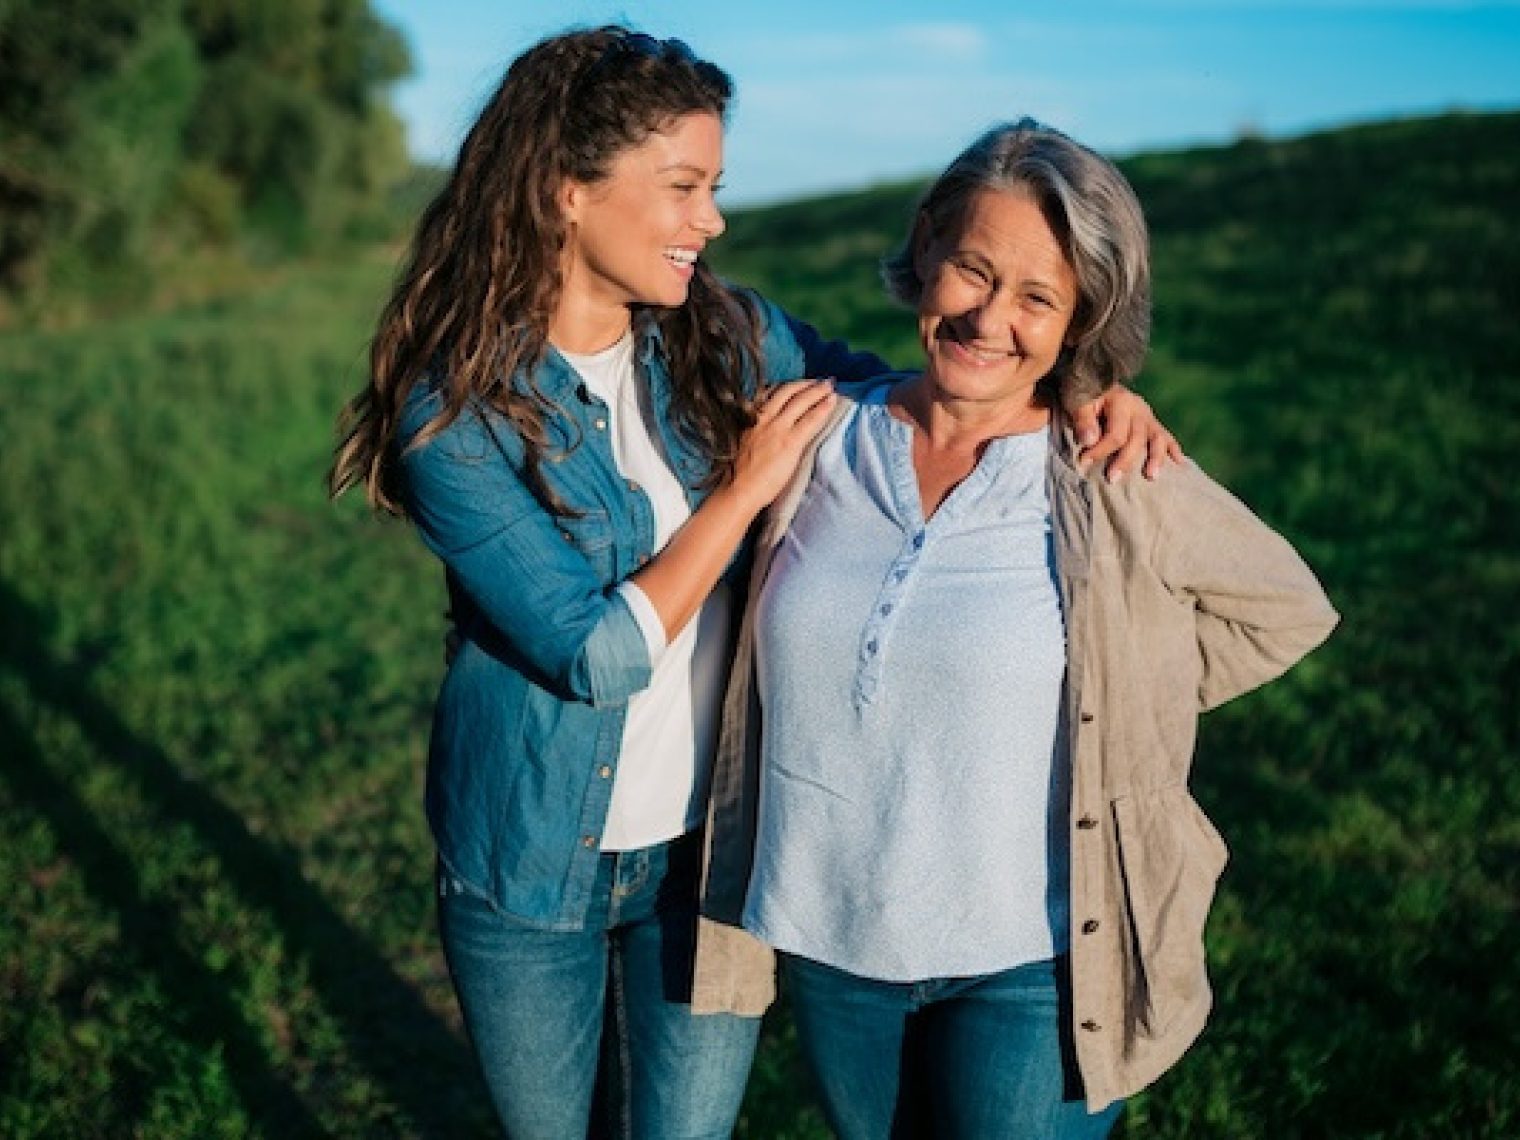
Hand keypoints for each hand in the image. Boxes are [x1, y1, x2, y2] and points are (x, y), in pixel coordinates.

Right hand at [728, 380, 837, 511]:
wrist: (740, 490)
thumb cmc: (739, 475)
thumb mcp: (742, 443)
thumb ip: (754, 430)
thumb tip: (765, 429)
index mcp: (751, 419)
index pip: (770, 394)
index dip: (787, 387)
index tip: (796, 384)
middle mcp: (764, 418)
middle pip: (787, 392)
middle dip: (805, 384)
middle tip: (820, 381)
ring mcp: (778, 429)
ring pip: (801, 401)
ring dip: (817, 390)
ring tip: (829, 386)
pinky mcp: (790, 442)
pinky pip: (811, 420)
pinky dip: (823, 408)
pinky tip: (832, 402)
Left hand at [1070, 384, 1183, 481]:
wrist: (1097, 380)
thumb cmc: (1086, 396)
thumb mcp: (1078, 402)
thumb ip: (1083, 421)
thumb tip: (1090, 441)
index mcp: (1121, 402)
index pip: (1115, 432)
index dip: (1100, 450)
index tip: (1084, 463)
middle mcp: (1138, 409)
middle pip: (1137, 438)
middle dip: (1125, 460)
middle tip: (1112, 479)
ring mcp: (1148, 416)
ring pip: (1158, 438)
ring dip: (1156, 458)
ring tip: (1151, 476)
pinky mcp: (1153, 423)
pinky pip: (1167, 437)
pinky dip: (1174, 449)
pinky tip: (1179, 463)